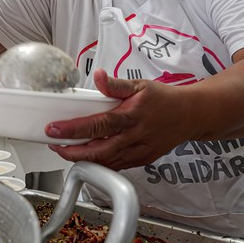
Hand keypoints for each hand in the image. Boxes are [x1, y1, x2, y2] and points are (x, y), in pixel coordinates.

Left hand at [47, 69, 199, 170]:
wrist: (190, 115)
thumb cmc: (163, 99)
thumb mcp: (140, 85)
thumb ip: (116, 85)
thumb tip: (98, 76)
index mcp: (132, 115)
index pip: (98, 125)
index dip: (73, 129)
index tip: (53, 130)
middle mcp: (136, 136)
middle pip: (99, 151)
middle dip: (73, 152)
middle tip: (55, 146)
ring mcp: (140, 151)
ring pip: (107, 162)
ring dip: (84, 159)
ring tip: (66, 150)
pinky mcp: (143, 160)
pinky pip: (117, 166)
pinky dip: (100, 163)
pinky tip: (87, 157)